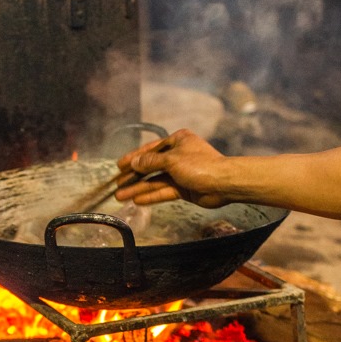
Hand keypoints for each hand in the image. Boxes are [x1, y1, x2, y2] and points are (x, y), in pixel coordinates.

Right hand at [115, 129, 229, 208]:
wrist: (223, 183)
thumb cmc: (199, 165)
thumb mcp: (171, 160)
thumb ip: (151, 162)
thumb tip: (134, 163)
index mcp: (177, 141)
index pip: (150, 150)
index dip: (133, 158)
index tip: (119, 166)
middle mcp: (177, 155)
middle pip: (150, 167)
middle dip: (133, 177)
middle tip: (116, 185)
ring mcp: (180, 173)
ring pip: (155, 181)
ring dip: (138, 188)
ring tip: (120, 196)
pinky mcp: (183, 188)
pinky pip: (163, 191)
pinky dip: (151, 195)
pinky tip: (137, 200)